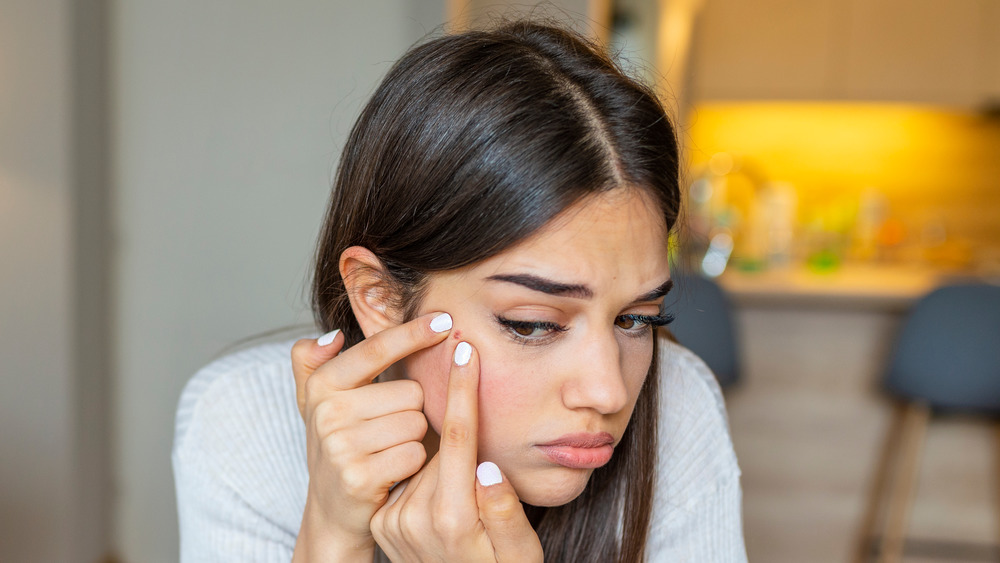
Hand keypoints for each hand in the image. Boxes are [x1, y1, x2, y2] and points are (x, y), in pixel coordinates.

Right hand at [290, 313, 452, 561]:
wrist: (332, 509)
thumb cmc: (339, 444)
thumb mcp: (317, 401)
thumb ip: (313, 362)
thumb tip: (332, 336)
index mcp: (322, 384)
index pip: (375, 348)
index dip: (412, 333)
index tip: (443, 320)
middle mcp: (327, 413)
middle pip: (411, 392)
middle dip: (413, 410)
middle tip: (390, 429)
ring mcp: (341, 446)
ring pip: (416, 423)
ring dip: (414, 437)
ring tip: (390, 449)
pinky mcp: (359, 477)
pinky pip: (415, 453)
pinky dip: (414, 463)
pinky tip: (395, 471)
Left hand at [370, 340, 543, 561]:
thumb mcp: (520, 553)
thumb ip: (505, 511)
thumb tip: (487, 466)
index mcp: (451, 517)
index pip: (459, 437)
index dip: (463, 389)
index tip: (464, 349)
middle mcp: (413, 517)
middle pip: (438, 444)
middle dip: (456, 426)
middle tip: (475, 444)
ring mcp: (392, 520)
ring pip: (421, 457)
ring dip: (441, 452)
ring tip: (463, 486)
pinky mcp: (382, 521)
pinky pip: (408, 475)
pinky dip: (425, 470)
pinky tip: (442, 490)